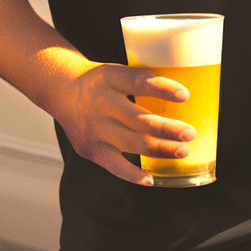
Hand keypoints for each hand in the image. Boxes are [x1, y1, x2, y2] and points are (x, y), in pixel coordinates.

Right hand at [52, 63, 194, 185]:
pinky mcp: (90, 148)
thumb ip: (142, 83)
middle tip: (189, 133)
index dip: (162, 89)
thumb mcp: (117, 71)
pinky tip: (151, 178)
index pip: (138, 82)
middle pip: (139, 119)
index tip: (185, 96)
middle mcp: (100, 102)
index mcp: (110, 77)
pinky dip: (133, 174)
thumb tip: (184, 100)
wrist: (61, 90)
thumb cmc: (101, 82)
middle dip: (168, 129)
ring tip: (182, 151)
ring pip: (133, 143)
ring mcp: (94, 128)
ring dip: (161, 149)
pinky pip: (115, 165)